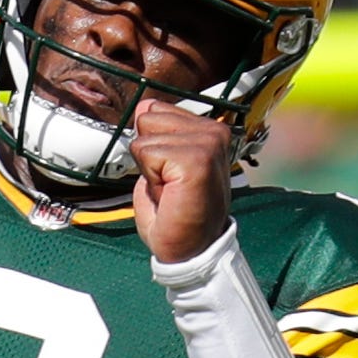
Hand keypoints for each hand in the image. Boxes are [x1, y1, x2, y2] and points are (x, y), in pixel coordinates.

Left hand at [128, 97, 237, 263]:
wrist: (190, 250)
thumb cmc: (178, 214)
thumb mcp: (161, 162)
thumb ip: (155, 132)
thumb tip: (144, 106)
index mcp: (208, 129)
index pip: (155, 109)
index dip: (151, 146)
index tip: (170, 173)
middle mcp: (213, 131)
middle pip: (147, 116)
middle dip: (148, 154)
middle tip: (170, 184)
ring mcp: (208, 143)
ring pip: (145, 135)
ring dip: (150, 169)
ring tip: (171, 190)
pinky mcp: (197, 159)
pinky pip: (146, 153)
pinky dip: (151, 180)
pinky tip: (171, 195)